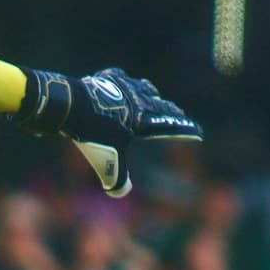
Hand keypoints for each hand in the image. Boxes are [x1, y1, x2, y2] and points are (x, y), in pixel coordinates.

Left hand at [16, 67, 202, 196]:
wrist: (71, 106)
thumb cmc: (92, 134)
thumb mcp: (107, 163)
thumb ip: (117, 180)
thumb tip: (119, 192)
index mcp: (144, 120)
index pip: (172, 126)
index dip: (186, 130)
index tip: (199, 133)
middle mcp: (139, 100)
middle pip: (161, 106)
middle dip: (171, 111)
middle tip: (178, 113)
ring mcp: (122, 87)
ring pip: (143, 88)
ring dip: (150, 94)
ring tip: (152, 95)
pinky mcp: (105, 79)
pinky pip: (118, 77)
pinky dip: (121, 80)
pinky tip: (119, 79)